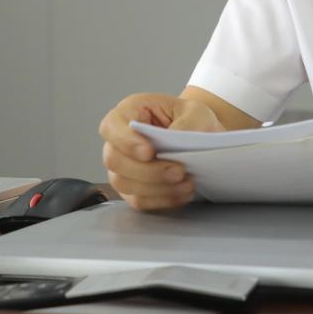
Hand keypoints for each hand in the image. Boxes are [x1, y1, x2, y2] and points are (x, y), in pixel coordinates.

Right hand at [99, 92, 222, 210]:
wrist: (201, 137)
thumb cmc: (191, 120)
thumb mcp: (196, 112)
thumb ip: (186, 124)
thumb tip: (174, 144)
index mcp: (129, 112)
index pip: (111, 127)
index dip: (126, 141)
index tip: (149, 152)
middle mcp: (118, 141)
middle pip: (115, 160)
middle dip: (148, 170)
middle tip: (179, 171)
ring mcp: (122, 167)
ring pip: (124, 184)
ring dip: (157, 187)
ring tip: (187, 183)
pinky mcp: (132, 189)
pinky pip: (138, 200)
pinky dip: (162, 200)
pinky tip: (182, 194)